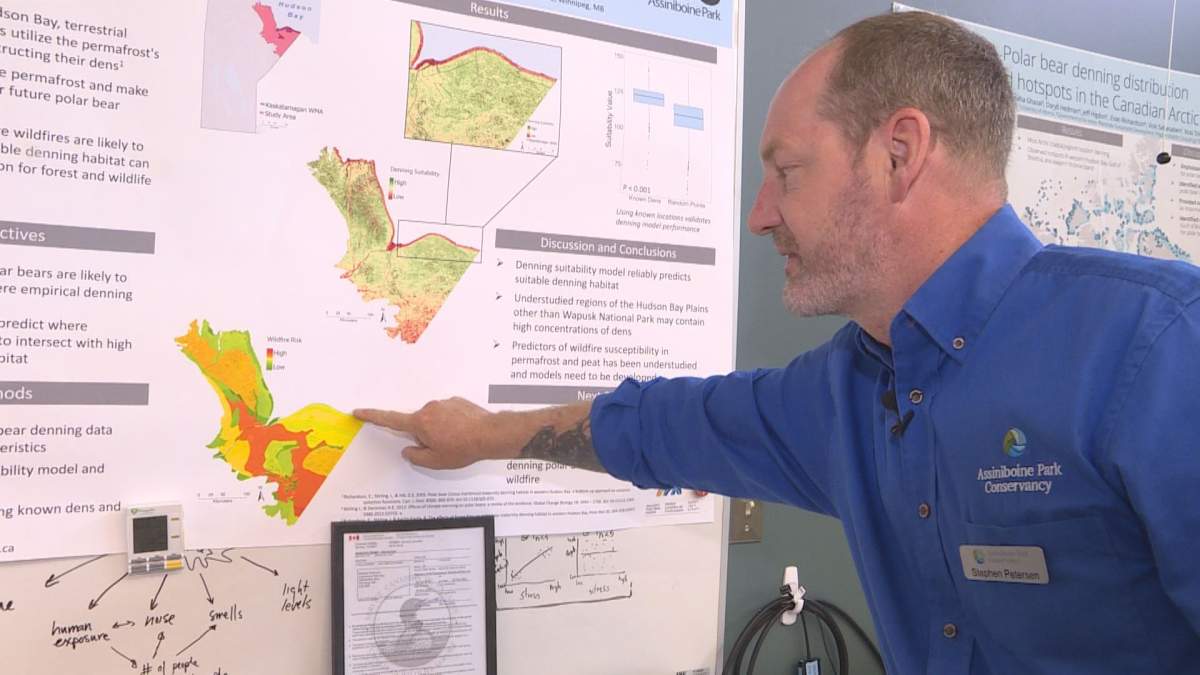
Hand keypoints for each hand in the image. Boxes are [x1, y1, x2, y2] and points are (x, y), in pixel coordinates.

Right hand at [354, 398, 501, 469]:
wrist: (490, 434)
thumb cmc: (464, 448)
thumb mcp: (436, 461)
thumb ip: (416, 456)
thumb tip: (409, 450)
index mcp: (420, 423)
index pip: (390, 419)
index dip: (372, 416)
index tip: (359, 411)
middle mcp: (430, 408)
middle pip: (418, 424)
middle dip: (426, 436)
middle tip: (444, 447)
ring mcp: (444, 403)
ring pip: (435, 419)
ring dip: (442, 429)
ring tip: (458, 440)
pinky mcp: (457, 401)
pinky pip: (449, 414)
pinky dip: (453, 424)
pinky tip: (465, 432)